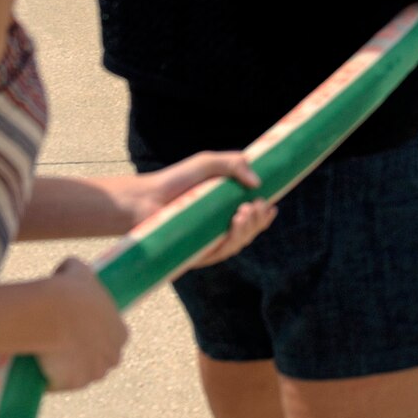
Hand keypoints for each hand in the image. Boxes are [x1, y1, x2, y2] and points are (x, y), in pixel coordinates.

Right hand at [37, 259, 126, 391]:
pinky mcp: (73, 384)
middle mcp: (113, 357)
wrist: (52, 312)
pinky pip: (61, 384)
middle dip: (85, 357)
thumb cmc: (70, 290)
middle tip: (62, 346)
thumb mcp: (78, 270)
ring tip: (48, 358)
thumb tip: (67, 268)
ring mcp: (94, 373)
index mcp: (121, 333)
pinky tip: (39, 367)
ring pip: (82, 375)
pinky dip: (52, 379)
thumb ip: (77, 270)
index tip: (79, 331)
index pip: (113, 339)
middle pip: (100, 361)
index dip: (96, 336)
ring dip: (69, 370)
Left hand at [125, 153, 274, 268]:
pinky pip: (221, 253)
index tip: (272, 206)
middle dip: (259, 221)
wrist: (144, 198)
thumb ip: (234, 163)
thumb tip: (258, 182)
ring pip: (238, 243)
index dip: (264, 215)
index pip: (251, 216)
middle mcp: (218, 228)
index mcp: (224, 209)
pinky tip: (235, 224)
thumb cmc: (174, 180)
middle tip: (257, 205)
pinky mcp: (197, 254)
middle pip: (249, 231)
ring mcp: (208, 242)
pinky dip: (233, 240)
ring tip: (245, 211)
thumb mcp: (207, 163)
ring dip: (248, 229)